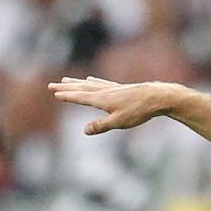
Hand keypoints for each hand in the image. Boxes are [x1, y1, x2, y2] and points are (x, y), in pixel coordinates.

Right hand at [47, 76, 173, 134]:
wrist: (158, 97)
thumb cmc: (139, 111)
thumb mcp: (120, 122)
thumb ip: (101, 126)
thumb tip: (85, 130)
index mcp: (102, 99)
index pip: (80, 97)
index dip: (68, 96)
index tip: (55, 93)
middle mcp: (105, 91)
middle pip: (82, 88)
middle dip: (66, 87)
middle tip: (51, 85)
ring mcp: (113, 88)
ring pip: (90, 84)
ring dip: (77, 82)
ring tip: (66, 80)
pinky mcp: (121, 88)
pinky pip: (102, 83)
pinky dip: (92, 81)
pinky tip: (90, 80)